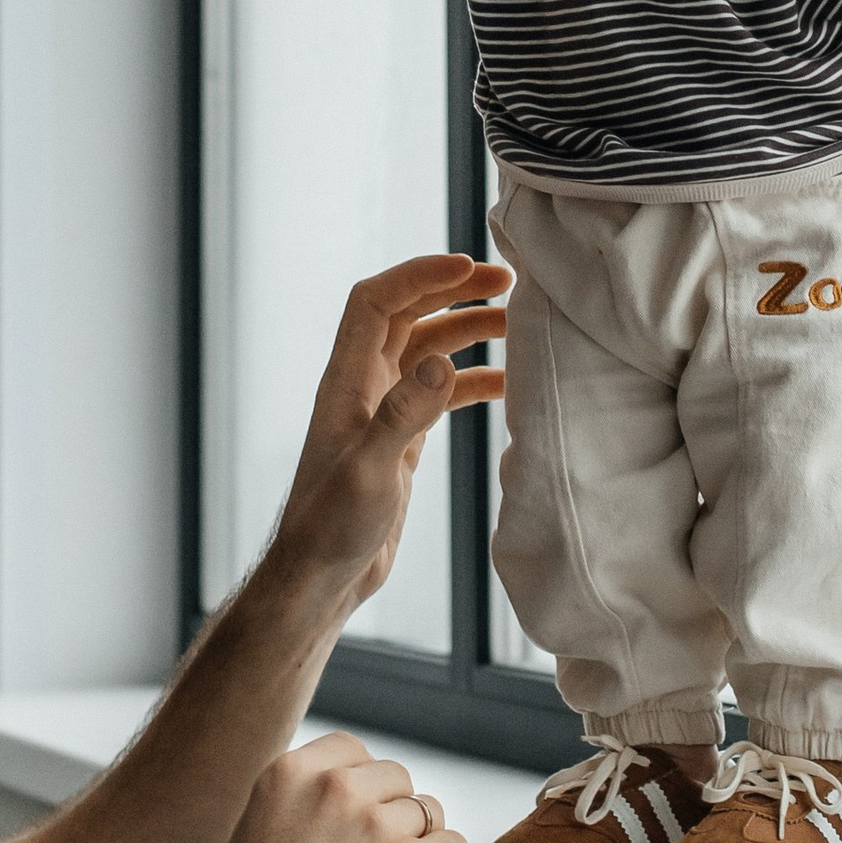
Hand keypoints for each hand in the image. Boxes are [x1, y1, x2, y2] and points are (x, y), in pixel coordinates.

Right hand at [201, 732, 468, 842]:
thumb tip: (347, 791)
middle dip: (392, 819)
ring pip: (428, 814)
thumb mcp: (258, 831)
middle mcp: (334, 788)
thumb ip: (301, 801)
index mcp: (290, 773)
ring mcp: (374, 824)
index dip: (363, 789)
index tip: (354, 825)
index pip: (353, 751)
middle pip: (396, 780)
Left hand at [267, 252, 507, 614]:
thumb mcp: (370, 471)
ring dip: (468, 331)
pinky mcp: (401, 440)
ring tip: (518, 324)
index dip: (419, 274)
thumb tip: (440, 360)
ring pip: (428, 350)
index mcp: (346, 380)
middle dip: (453, 290)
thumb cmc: (331, 527)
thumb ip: (404, 415)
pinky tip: (509, 385)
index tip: (468, 265)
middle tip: (507, 281)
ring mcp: (383, 411)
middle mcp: (363, 386)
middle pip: (407, 314)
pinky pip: (440, 393)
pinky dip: (473, 380)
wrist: (323, 577)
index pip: (375, 301)